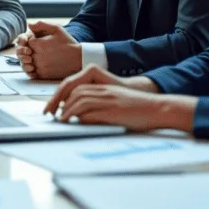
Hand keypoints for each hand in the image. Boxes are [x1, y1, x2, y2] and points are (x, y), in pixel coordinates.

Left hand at [20, 21, 80, 79]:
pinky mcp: (43, 75)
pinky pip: (33, 72)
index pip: (28, 42)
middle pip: (27, 52)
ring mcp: (40, 67)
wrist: (79, 59)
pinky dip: (36, 69)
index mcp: (39, 44)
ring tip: (47, 57)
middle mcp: (38, 56)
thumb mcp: (57, 29)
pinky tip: (46, 64)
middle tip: (46, 50)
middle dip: (34, 51)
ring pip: (29, 62)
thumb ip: (41, 25)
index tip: (43, 42)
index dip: (35, 41)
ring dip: (35, 60)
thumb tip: (28, 24)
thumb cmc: (68, 43)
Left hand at [51, 84, 197, 131]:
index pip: (75, 86)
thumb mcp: (115, 102)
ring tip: (60, 120)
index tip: (52, 107)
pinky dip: (80, 117)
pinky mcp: (114, 110)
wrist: (158, 108)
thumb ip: (98, 106)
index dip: (61, 96)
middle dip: (59, 102)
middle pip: (74, 91)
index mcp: (103, 86)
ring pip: (80, 100)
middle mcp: (104, 90)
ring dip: (67, 111)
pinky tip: (75, 123)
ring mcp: (109, 99)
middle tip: (51, 115)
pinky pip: (92, 111)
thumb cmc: (138, 108)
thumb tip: (80, 117)